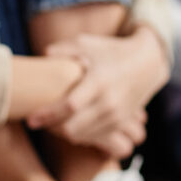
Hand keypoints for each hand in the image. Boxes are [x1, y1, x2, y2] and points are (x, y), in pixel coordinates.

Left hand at [27, 26, 169, 150]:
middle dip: (52, 128)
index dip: (48, 115)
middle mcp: (109, 102)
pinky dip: (80, 134)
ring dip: (64, 132)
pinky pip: (95, 137)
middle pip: (74, 128)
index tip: (31, 119)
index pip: (69, 106)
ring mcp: (117, 115)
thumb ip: (62, 50)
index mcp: (99, 82)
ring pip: (83, 136)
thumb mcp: (87, 43)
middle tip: (38, 122)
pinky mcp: (122, 122)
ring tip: (51, 123)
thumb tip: (42, 57)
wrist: (148, 63)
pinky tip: (69, 124)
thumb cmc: (112, 50)